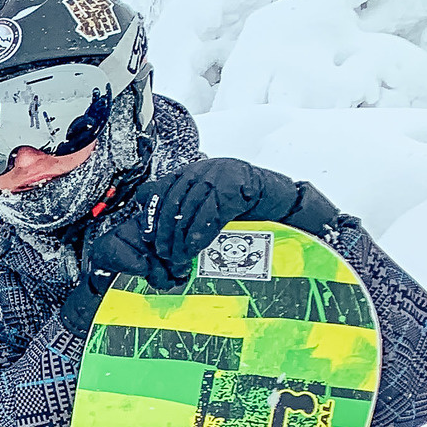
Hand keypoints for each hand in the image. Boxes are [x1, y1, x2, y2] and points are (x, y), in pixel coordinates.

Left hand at [103, 160, 338, 285]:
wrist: (279, 201)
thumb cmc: (241, 208)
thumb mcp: (207, 205)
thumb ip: (183, 208)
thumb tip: (150, 225)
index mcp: (192, 171)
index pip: (161, 190)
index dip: (152, 216)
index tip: (148, 238)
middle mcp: (203, 169)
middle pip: (174, 203)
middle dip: (167, 233)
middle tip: (166, 255)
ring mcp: (220, 175)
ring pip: (191, 210)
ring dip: (182, 239)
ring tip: (180, 257)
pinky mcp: (236, 188)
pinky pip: (212, 214)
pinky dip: (201, 233)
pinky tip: (196, 248)